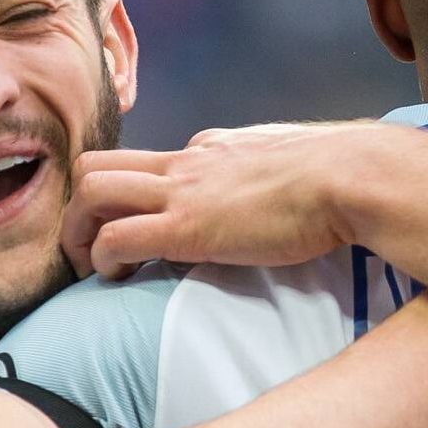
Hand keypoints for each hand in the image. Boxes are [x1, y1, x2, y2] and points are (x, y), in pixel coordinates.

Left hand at [62, 122, 389, 277]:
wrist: (351, 176)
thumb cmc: (341, 176)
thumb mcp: (295, 166)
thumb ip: (270, 176)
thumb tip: (281, 193)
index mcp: (211, 148)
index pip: (148, 164)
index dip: (132, 200)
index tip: (138, 232)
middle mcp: (187, 161)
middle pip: (98, 165)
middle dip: (78, 208)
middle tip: (88, 248)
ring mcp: (183, 191)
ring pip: (90, 191)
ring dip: (76, 232)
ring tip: (90, 268)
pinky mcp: (187, 227)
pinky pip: (115, 238)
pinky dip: (102, 259)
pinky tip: (118, 280)